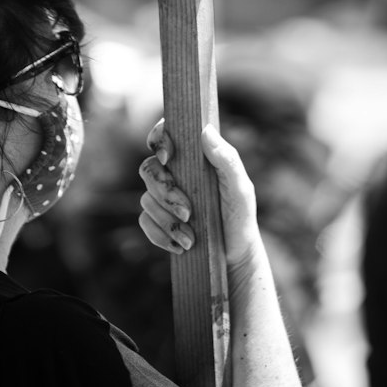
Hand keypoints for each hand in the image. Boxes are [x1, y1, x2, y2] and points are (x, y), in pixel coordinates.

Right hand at [138, 119, 260, 266]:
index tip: (167, 157)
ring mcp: (164, 196)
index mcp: (193, 157)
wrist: (235, 255)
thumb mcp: (240, 188)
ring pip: (146, 198)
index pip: (166, 134)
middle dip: (165, 192)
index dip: (159, 139)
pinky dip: (160, 235)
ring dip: (168, 220)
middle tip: (187, 212)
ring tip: (191, 239)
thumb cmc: (240, 215)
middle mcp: (175, 173)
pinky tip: (180, 246)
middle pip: (149, 168)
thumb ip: (227, 159)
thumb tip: (205, 131)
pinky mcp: (158, 219)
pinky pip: (145, 221)